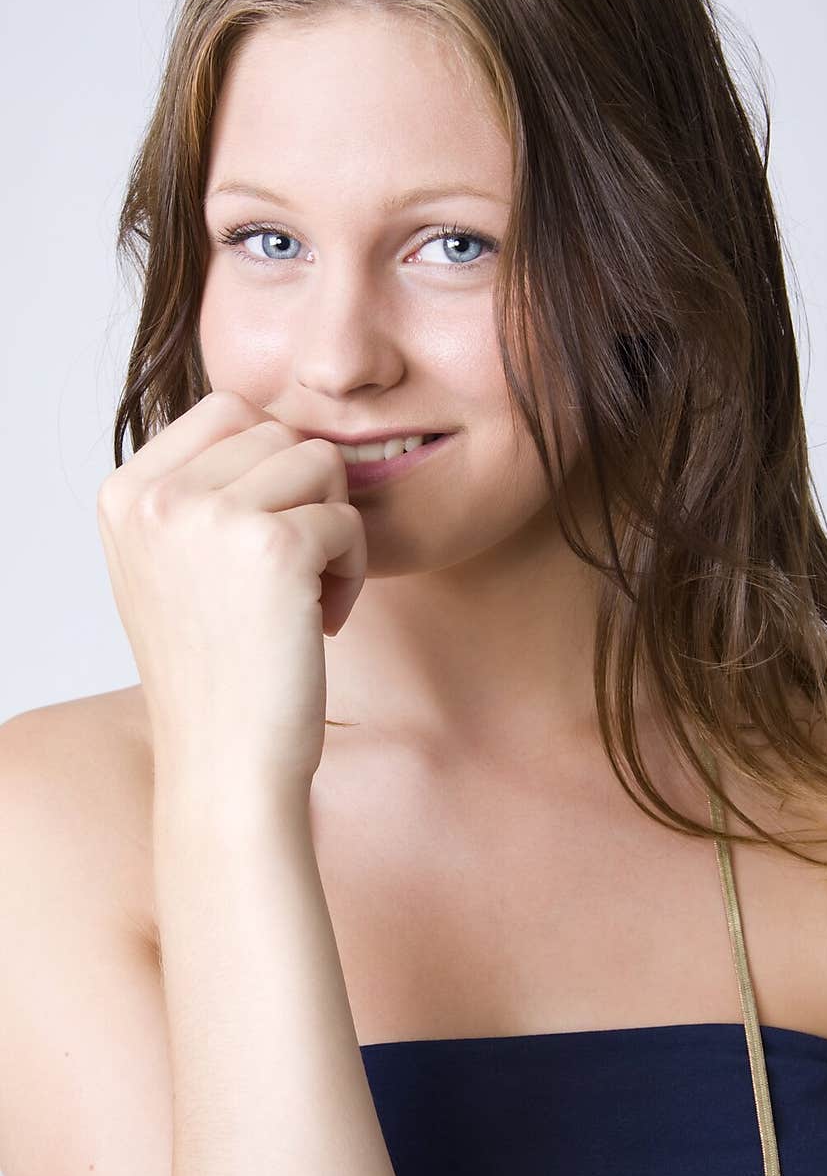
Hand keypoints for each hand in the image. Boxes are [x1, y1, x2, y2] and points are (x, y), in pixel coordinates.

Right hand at [96, 390, 365, 784]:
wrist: (225, 765)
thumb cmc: (213, 674)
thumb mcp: (169, 568)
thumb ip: (197, 494)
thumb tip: (272, 427)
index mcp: (124, 492)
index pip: (227, 410)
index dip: (271, 468)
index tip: (263, 543)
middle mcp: (156, 495)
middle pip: (278, 431)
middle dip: (305, 497)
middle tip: (295, 573)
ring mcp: (209, 515)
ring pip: (321, 464)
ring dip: (333, 529)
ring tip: (307, 596)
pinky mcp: (272, 545)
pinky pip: (348, 518)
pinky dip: (353, 569)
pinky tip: (322, 623)